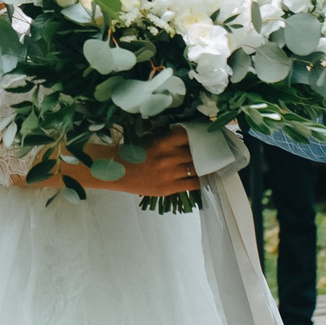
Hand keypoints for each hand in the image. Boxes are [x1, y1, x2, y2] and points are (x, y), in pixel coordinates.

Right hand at [56, 126, 198, 198]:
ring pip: (196, 169)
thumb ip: (169, 141)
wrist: (117, 171)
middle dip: (202, 152)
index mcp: (163, 142)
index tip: (203, 137)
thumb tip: (189, 139)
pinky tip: (200, 178)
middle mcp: (168, 158)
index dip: (198, 137)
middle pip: (195, 153)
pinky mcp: (169, 188)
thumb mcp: (151, 141)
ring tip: (207, 165)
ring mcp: (169, 174)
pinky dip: (198, 181)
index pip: (189, 136)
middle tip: (208, 152)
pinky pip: (192, 184)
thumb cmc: (133, 153)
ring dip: (202, 167)